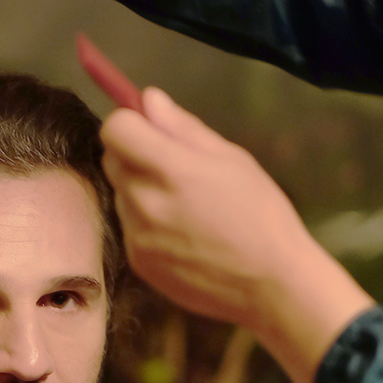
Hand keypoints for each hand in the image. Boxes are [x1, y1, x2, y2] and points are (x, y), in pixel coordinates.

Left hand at [100, 87, 374, 382]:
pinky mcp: (138, 262)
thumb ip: (183, 128)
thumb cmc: (260, 214)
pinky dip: (146, 224)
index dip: (128, 122)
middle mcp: (145, 202)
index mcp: (170, 169)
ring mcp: (138, 236)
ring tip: (185, 207)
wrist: (270, 283)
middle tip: (172, 167)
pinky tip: (183, 235)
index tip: (147, 128)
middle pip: (112, 160)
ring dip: (141, 191)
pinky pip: (129, 228)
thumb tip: (148, 99)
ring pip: (120, 195)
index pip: (115, 129)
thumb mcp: (231, 158)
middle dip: (134, 154)